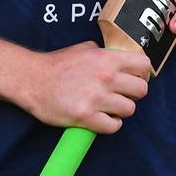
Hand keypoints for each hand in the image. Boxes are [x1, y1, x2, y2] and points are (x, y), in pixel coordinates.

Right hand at [25, 41, 149, 134]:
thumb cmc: (57, 65)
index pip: (143, 65)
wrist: (32, 80)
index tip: (134, 78)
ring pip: (129, 110)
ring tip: (108, 108)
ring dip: (121, 111)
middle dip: (133, 94)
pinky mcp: (86, 117)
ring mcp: (96, 98)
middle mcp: (105, 77)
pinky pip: (113, 126)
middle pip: (141, 90)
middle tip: (121, 95)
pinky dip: (110, 125)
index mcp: (106, 58)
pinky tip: (101, 118)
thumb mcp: (84, 49)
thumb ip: (105, 54)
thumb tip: (122, 59)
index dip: (142, 73)